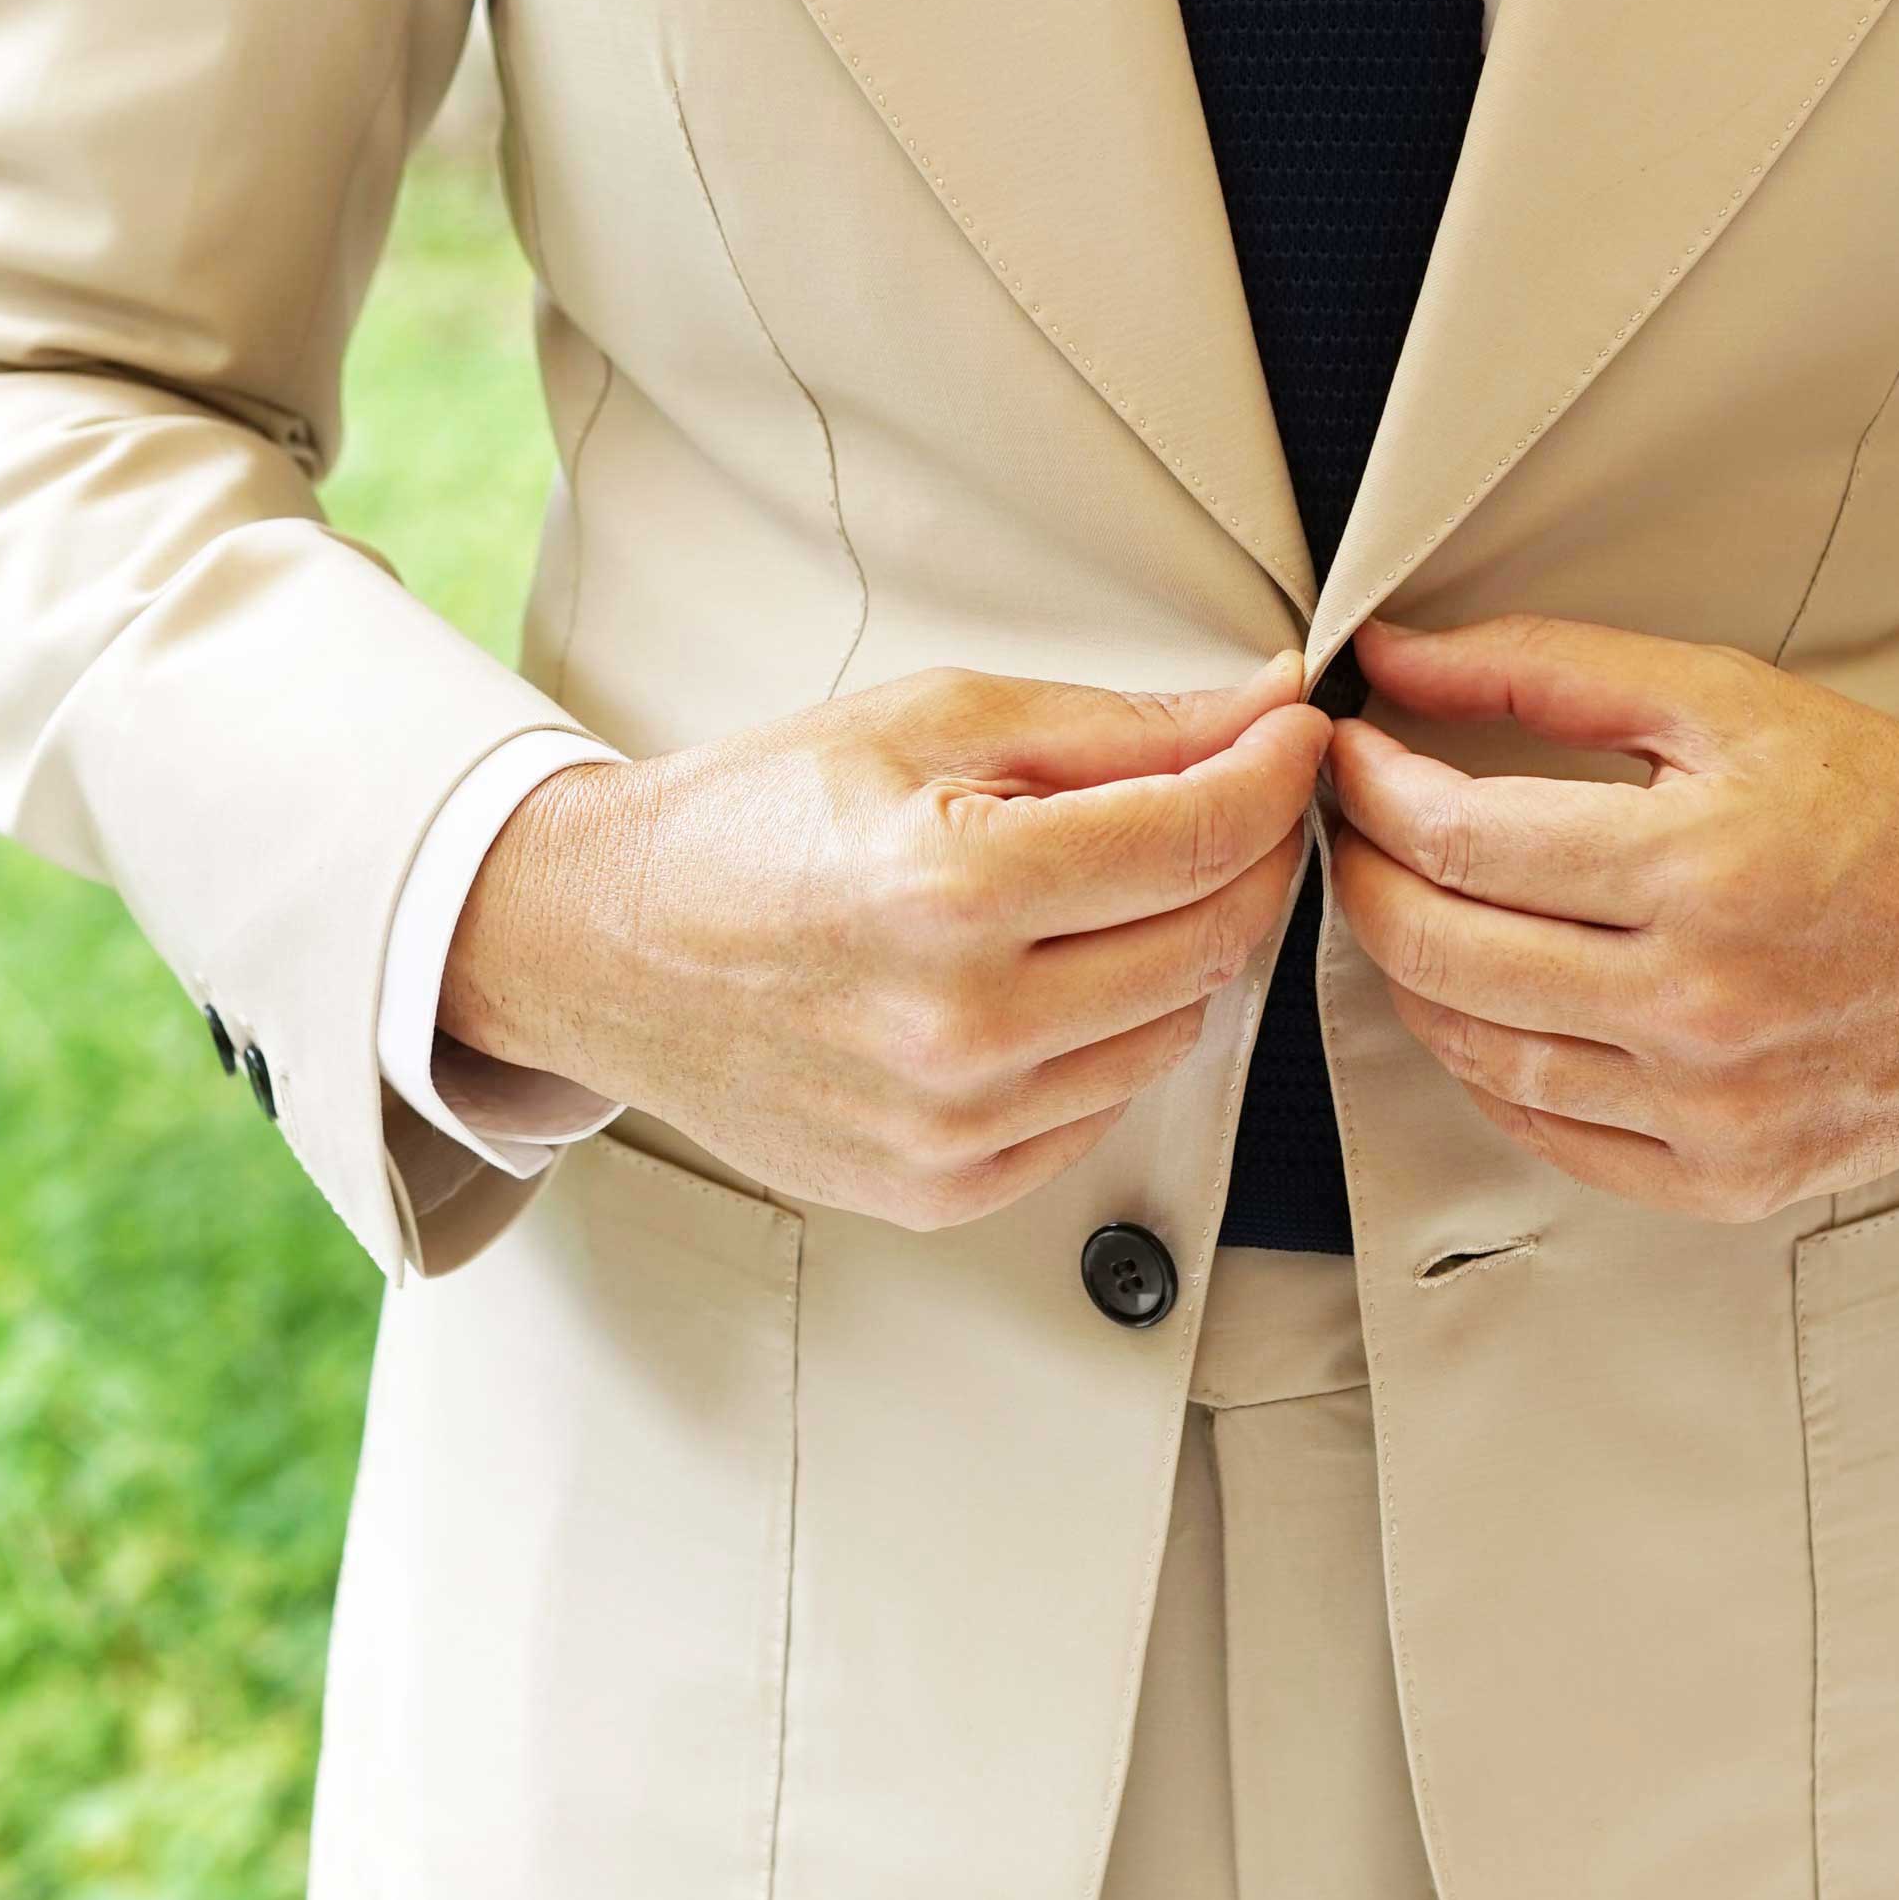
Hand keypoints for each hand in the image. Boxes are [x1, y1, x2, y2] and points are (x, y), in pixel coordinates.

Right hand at [441, 653, 1328, 1227]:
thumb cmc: (755, 823)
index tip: (1292, 739)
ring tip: (1104, 891)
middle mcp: (963, 1024)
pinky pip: (1102, 1111)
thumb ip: (1116, 726)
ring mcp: (955, 1124)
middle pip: (1211, 940)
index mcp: (957, 885)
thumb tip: (1263, 711)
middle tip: (1223, 803)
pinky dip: (1105, 1038)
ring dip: (1176, 952)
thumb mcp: (932, 722)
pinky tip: (1043, 981)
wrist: (606, 945)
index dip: (1275, 775)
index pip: (1200, 837)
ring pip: (1172, 1030)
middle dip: (1244, 857)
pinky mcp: (943, 1188)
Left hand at [1324, 613, 1898, 1222]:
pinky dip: (1489, 1067)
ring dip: (1413, 974)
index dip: (1372, 792)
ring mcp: (1709, 1105)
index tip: (1352, 757)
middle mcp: (1699, 1002)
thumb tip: (1397, 659)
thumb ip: (1546, 668)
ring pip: (1476, 1053)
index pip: (1458, 841)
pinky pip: (1545, 1134)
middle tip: (1357, 828)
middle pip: (1441, 952)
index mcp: (1698, 867)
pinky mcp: (1723, 1176)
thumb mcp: (1726, 699)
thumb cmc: (1893, 815)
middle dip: (1365, 878)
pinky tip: (1489, 1004)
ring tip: (1414, 906)